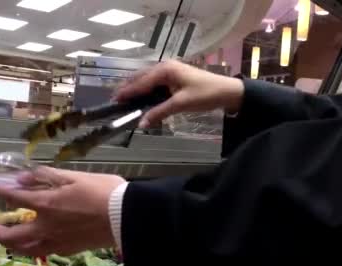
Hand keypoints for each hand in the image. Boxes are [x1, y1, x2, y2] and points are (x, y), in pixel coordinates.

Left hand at [0, 167, 124, 255]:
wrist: (125, 217)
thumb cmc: (104, 192)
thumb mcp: (75, 176)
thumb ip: (47, 176)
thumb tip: (23, 177)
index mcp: (46, 204)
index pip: (15, 198)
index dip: (1, 190)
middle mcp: (46, 227)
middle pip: (11, 235)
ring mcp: (56, 241)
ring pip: (24, 249)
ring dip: (10, 244)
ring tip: (5, 239)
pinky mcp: (68, 250)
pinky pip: (42, 252)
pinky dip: (31, 249)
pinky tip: (33, 244)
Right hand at [115, 60, 244, 127]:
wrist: (227, 91)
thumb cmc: (205, 94)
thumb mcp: (181, 104)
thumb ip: (160, 112)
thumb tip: (142, 122)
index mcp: (165, 70)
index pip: (141, 82)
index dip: (127, 92)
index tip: (114, 100)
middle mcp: (165, 67)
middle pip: (141, 78)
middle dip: (129, 89)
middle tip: (116, 101)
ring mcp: (171, 71)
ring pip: (148, 80)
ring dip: (138, 90)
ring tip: (127, 101)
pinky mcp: (175, 77)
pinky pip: (156, 83)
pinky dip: (148, 90)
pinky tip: (144, 99)